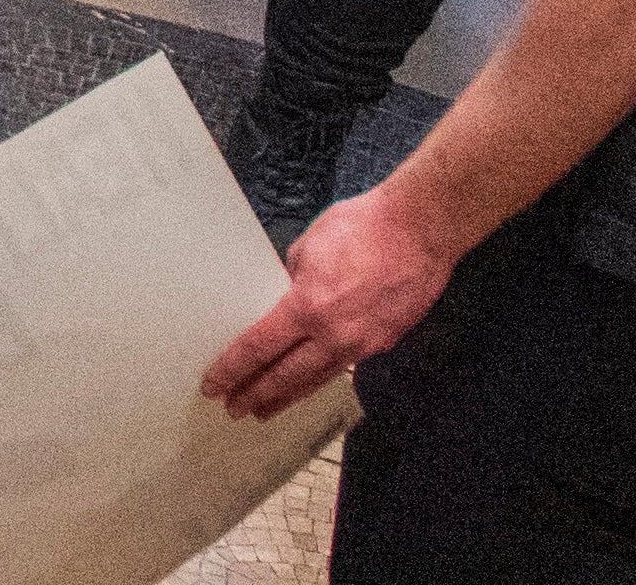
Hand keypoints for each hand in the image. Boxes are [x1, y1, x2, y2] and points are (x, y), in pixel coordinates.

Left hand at [204, 182, 452, 420]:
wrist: (421, 229)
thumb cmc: (363, 226)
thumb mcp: (309, 245)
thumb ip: (292, 278)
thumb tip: (286, 294)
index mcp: (308, 307)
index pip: (259, 348)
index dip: (233, 369)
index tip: (215, 384)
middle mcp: (335, 335)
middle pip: (286, 376)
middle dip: (257, 395)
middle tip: (235, 408)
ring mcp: (363, 343)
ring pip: (317, 379)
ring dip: (289, 395)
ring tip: (267, 408)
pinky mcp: (384, 341)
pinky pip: (345, 365)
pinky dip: (322, 376)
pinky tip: (310, 380)